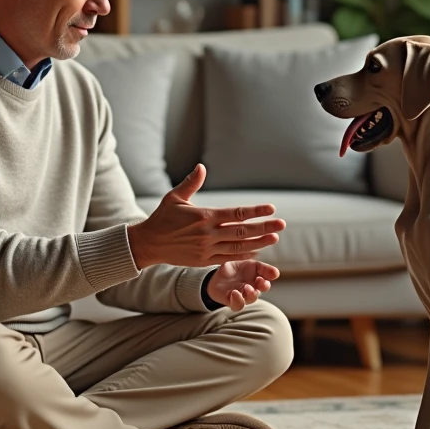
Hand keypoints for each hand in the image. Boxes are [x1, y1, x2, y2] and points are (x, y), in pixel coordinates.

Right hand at [128, 164, 285, 269]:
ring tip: (274, 238)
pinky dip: (243, 255)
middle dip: (264, 227)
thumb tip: (201, 167)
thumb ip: (190, 183)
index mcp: (204, 216)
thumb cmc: (162, 218)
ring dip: (259, 243)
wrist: (148, 243)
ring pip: (238, 247)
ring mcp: (206, 249)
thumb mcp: (174, 198)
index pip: (236, 213)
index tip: (271, 209)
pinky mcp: (203, 261)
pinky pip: (228, 258)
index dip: (255, 211)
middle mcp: (207, 233)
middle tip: (281, 224)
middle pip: (242, 231)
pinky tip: (257, 251)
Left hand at [206, 260, 278, 311]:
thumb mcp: (248, 264)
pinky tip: (234, 292)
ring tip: (247, 287)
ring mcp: (241, 296)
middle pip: (259, 291)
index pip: (265, 282)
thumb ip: (261, 268)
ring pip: (250, 300)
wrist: (217, 276)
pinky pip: (237, 305)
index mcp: (256, 280)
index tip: (268, 275)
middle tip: (259, 281)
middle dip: (262, 287)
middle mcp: (251, 290)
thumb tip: (277, 272)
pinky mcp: (231, 301)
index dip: (267, 279)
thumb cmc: (235, 270)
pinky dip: (237, 300)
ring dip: (251, 295)